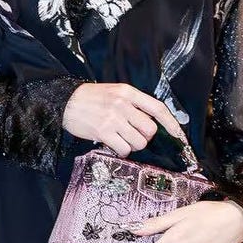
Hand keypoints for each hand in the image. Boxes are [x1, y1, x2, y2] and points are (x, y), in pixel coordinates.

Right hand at [62, 81, 184, 154]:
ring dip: (132, 145)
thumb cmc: (90, 99)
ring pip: (139, 142)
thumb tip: (151, 122)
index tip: (178, 135)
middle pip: (150, 129)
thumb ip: (133, 104)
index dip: (171, 123)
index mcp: (128, 92)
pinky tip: (112, 143)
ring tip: (120, 138)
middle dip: (144, 136)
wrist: (64, 102)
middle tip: (132, 134)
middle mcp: (123, 104)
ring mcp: (113, 118)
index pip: (157, 108)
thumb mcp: (114, 92)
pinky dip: (121, 150)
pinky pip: (124, 149)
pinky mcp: (104, 131)